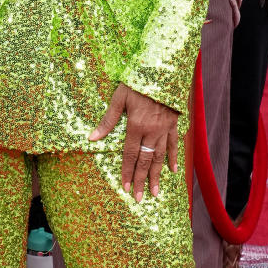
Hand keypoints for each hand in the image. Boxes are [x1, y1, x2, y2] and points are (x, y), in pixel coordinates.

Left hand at [89, 82, 178, 200]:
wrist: (164, 69)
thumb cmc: (137, 81)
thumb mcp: (119, 98)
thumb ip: (108, 120)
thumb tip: (92, 138)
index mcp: (136, 126)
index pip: (130, 155)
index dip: (127, 172)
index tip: (125, 188)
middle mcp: (152, 131)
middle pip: (145, 161)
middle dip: (141, 181)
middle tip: (139, 198)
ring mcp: (165, 129)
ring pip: (160, 157)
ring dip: (156, 176)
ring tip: (154, 192)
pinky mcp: (175, 124)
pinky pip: (174, 145)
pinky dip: (173, 158)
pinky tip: (173, 171)